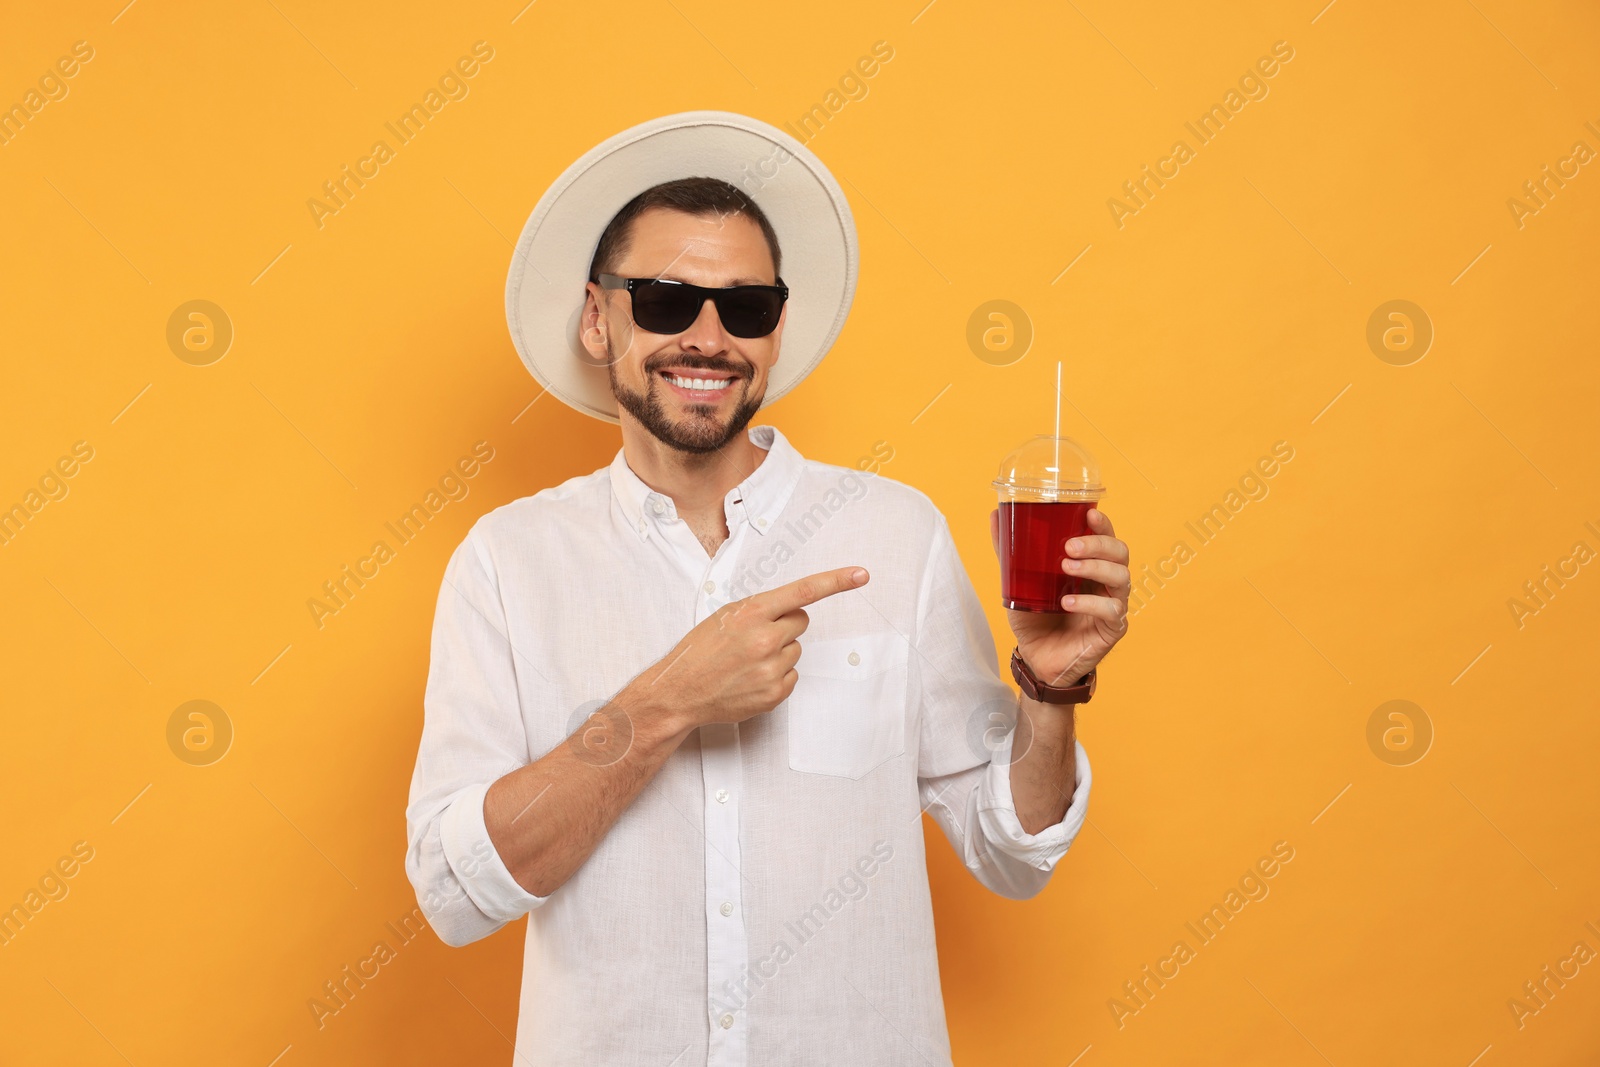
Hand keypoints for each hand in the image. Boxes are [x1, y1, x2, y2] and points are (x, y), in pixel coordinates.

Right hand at [626, 566, 869, 731]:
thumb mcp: (726, 616)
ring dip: (778, 652)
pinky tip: (750, 677)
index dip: (836, 581)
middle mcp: (765, 639)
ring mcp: (771, 668)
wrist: (680, 691)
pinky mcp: (775, 693)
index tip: (861, 574)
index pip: (804, 592)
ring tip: (747, 661)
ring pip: (796, 649)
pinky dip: (776, 675)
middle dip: (785, 625)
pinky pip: (792, 675)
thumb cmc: (700, 651)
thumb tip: (794, 610)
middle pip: (802, 622)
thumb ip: (761, 610)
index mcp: (752, 612)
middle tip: (756, 636)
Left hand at [990, 507, 1129, 688]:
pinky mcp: (1112, 629)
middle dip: (1097, 544)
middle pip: (1120, 553)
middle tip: (1069, 547)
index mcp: (1091, 566)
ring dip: (1095, 568)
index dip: (1103, 524)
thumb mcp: (1019, 581)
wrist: (1036, 659)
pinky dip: (1090, 603)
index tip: (1089, 514)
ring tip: (1067, 568)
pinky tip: (1068, 602)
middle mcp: (1106, 582)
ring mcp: (1112, 605)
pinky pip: (1112, 610)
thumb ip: (1010, 551)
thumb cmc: (1034, 618)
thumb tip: (997, 515)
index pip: (1107, 538)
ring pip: (1122, 577)